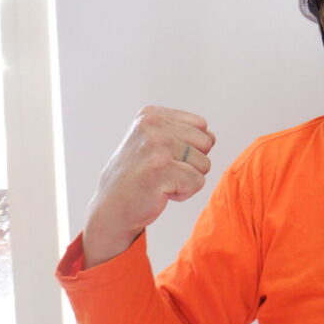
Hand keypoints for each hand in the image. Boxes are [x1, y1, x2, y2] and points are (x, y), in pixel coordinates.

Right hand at [82, 106, 215, 267]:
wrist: (111, 208)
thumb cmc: (138, 176)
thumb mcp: (154, 142)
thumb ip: (183, 133)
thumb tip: (212, 137)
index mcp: (151, 114)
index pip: (201, 126)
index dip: (190, 147)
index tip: (162, 157)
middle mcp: (153, 125)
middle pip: (206, 143)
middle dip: (192, 163)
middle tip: (163, 171)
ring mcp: (156, 146)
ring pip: (204, 163)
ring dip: (187, 179)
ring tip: (160, 181)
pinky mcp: (161, 169)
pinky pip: (197, 181)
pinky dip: (184, 192)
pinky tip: (160, 192)